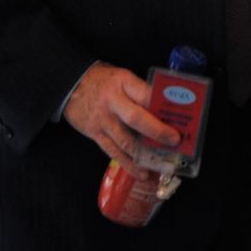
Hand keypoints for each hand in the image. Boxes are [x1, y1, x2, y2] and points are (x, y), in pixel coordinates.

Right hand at [62, 61, 179, 178]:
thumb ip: (141, 91)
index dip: (161, 105)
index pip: (145, 93)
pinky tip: (142, 173)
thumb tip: (166, 109)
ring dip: (145, 154)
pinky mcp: (95, 135)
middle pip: (136, 118)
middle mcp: (113, 102)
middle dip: (157, 131)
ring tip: (163, 164)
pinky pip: (114, 152)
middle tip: (174, 140)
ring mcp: (103, 121)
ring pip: (125, 140)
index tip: (179, 114)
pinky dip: (129, 164)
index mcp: (123, 82)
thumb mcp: (123, 77)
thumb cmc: (104, 81)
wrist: (71, 85)